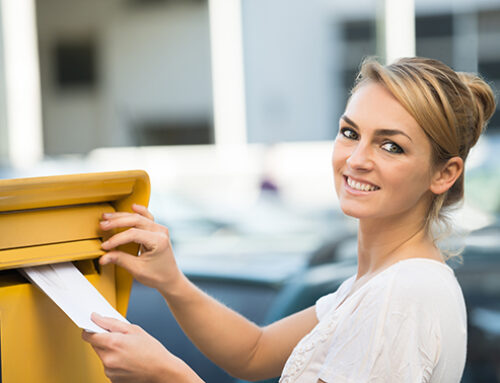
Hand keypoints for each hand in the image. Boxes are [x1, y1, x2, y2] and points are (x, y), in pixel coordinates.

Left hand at [82, 313, 203, 382]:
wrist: (161, 371)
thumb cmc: (151, 350)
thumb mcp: (134, 329)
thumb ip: (111, 322)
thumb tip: (96, 317)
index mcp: (112, 343)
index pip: (88, 336)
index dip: (91, 329)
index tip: (96, 327)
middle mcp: (108, 359)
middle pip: (95, 346)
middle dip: (104, 340)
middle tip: (121, 339)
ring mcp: (109, 371)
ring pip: (102, 356)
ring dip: (110, 352)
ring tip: (128, 351)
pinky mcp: (112, 379)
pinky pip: (108, 366)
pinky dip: (115, 362)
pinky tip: (128, 360)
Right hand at [99, 204, 180, 291]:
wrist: (170, 278)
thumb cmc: (158, 275)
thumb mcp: (138, 270)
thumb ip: (120, 260)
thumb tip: (103, 257)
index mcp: (158, 241)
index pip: (133, 234)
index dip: (117, 239)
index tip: (105, 246)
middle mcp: (160, 232)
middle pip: (136, 220)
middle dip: (117, 222)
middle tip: (103, 225)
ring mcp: (160, 229)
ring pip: (140, 217)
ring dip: (123, 216)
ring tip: (107, 217)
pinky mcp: (157, 230)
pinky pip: (147, 217)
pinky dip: (139, 212)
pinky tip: (132, 207)